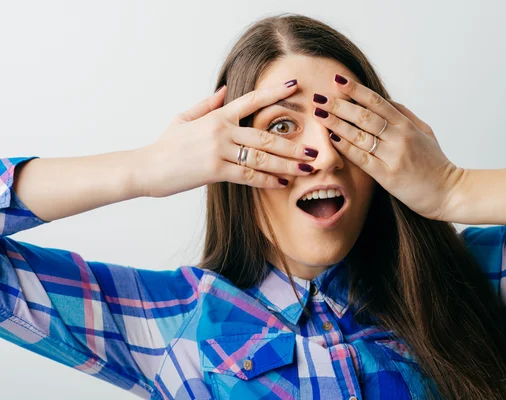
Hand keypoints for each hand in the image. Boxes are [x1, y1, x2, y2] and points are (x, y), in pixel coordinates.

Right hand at [134, 80, 319, 197]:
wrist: (147, 168)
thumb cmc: (166, 145)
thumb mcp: (184, 118)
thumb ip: (208, 104)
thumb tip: (226, 89)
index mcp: (217, 116)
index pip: (251, 100)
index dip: (275, 92)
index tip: (295, 86)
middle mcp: (221, 131)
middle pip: (265, 136)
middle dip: (292, 145)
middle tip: (313, 150)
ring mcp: (219, 151)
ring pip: (261, 158)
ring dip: (287, 165)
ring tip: (306, 168)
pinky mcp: (215, 171)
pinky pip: (248, 176)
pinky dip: (268, 180)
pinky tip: (283, 183)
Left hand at [312, 74, 463, 220]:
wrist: (448, 191)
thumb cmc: (434, 163)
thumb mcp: (424, 132)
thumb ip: (405, 115)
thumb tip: (384, 100)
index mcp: (407, 125)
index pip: (377, 102)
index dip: (356, 90)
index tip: (338, 81)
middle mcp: (399, 137)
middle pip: (364, 115)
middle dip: (339, 105)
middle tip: (319, 97)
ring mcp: (393, 156)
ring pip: (359, 134)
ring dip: (336, 123)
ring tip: (319, 114)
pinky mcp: (387, 175)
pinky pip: (362, 158)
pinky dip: (346, 147)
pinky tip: (332, 138)